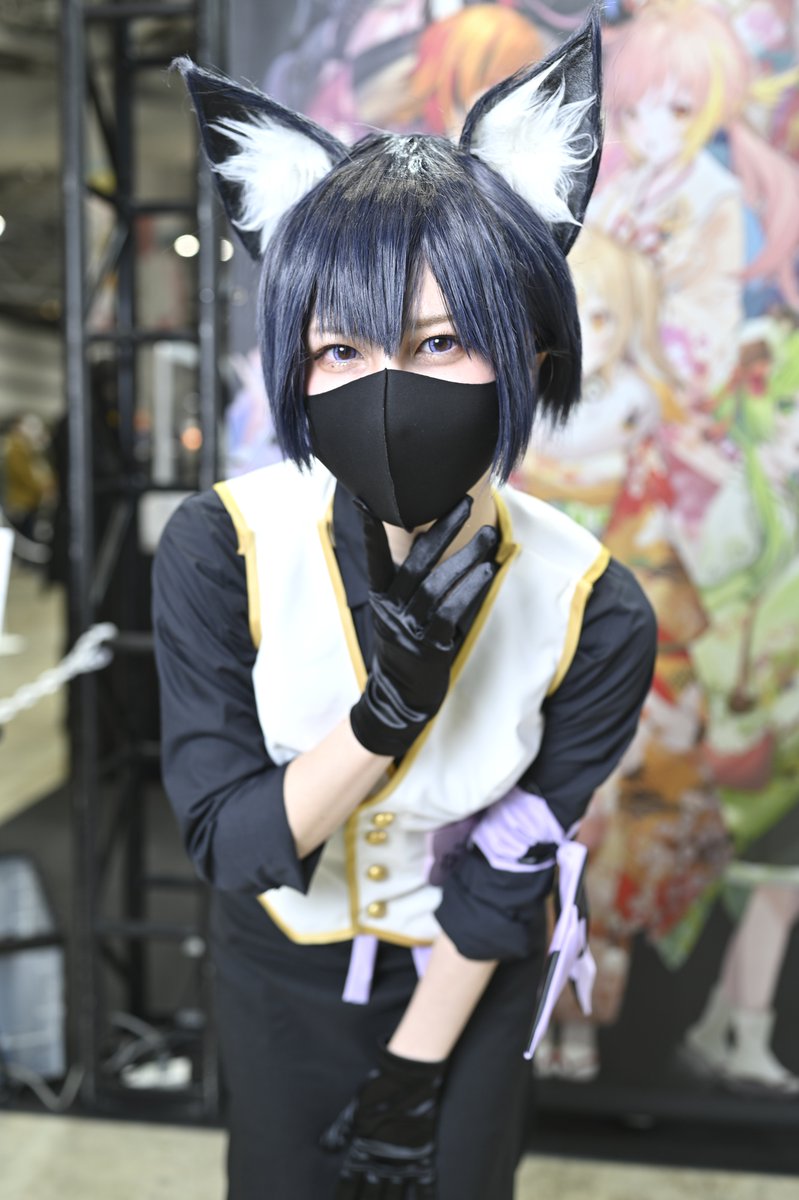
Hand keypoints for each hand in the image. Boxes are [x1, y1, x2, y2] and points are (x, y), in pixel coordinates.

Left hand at [320, 1043, 445, 1198]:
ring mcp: (403, 1161)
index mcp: (363, 1150)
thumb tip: (325, 1147)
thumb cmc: (379, 1088)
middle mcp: (382, 1161)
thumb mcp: (355, 1108)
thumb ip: (340, 1129)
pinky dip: (425, 1199)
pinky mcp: (422, 1156)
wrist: (409, 1076)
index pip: (347, 1183)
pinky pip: (424, 1186)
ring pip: (394, 1197)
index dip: (342, 1197)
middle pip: (370, 1196)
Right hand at [350, 497, 497, 756]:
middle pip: (415, 562)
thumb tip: (430, 541)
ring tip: (489, 537)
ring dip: (466, 557)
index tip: (366, 499)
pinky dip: (470, 589)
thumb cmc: (405, 646)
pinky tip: (487, 571)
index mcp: (381, 598)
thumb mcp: (396, 614)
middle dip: (441, 529)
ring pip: (438, 585)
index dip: (369, 530)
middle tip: (463, 503)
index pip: (374, 558)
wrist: (399, 698)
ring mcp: (410, 629)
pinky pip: (452, 612)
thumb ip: (408, 584)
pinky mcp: (431, 647)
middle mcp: (391, 610)